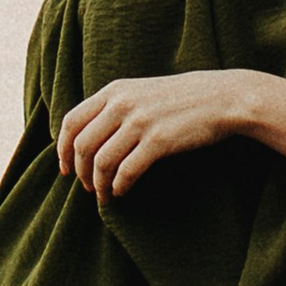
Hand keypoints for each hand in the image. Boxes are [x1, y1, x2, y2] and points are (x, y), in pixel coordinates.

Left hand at [56, 70, 253, 206]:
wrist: (223, 98)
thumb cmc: (183, 98)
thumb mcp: (142, 91)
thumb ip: (116, 106)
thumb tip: (91, 136)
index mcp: (114, 90)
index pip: (71, 121)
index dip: (62, 149)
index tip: (65, 168)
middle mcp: (121, 103)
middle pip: (82, 145)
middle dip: (80, 172)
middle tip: (87, 187)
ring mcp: (140, 121)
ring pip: (101, 162)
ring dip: (98, 184)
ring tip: (104, 194)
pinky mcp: (159, 140)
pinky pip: (126, 171)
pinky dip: (119, 186)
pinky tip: (122, 192)